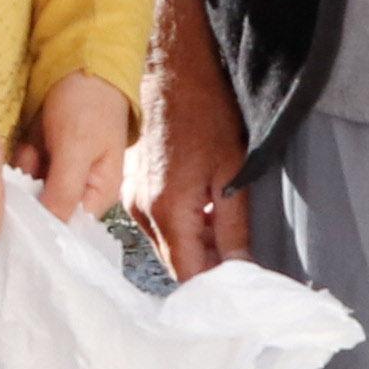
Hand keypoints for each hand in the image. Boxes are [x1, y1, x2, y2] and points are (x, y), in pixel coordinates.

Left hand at [9, 71, 130, 221]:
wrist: (77, 61)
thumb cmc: (89, 103)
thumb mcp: (78, 148)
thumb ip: (64, 189)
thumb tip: (50, 226)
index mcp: (98, 193)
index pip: (70, 227)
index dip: (47, 228)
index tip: (24, 223)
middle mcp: (78, 188)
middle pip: (47, 212)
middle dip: (31, 197)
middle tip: (25, 177)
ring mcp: (57, 172)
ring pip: (29, 192)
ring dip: (23, 176)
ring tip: (31, 151)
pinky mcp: (40, 157)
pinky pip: (21, 172)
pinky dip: (18, 162)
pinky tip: (26, 144)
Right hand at [121, 0, 253, 279]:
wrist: (173, 67)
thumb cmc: (207, 113)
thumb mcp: (233, 173)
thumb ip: (233, 228)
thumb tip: (239, 271)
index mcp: (167, 210)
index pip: (189, 274)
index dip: (213, 292)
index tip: (237, 300)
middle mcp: (139, 211)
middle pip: (175, 262)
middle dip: (205, 271)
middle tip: (239, 277)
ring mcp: (129, 198)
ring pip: (165, 243)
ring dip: (193, 247)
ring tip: (223, 242)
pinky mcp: (129, 185)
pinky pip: (155, 222)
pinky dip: (180, 227)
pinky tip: (203, 215)